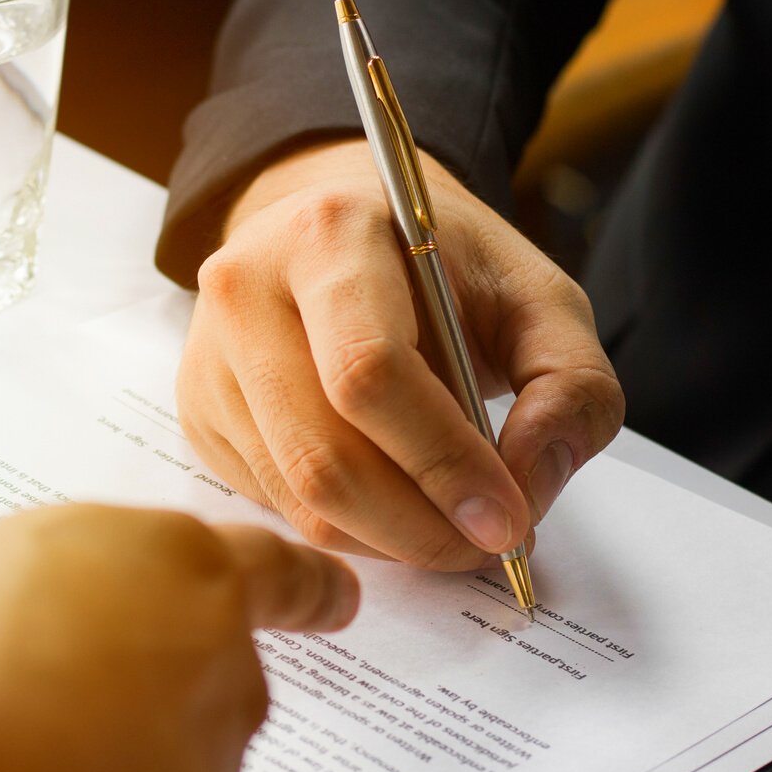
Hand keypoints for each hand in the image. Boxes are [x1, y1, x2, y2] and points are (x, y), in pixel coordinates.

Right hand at [0, 504, 358, 771]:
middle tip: (62, 681)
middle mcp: (217, 663)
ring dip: (115, 749)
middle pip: (209, 663)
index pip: (273, 564)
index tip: (333, 598)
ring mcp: (207, 767)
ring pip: (176, 751)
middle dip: (149, 673)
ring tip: (14, 752)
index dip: (302, 581)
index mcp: (171, 563)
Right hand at [177, 138, 624, 569]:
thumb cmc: (444, 267)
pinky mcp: (199, 412)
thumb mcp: (538, 297)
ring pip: (297, 497)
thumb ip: (572, 387)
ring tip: (454, 529)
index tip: (509, 521)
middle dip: (420, 527)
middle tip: (489, 546)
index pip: (369, 374)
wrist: (343, 225)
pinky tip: (397, 503)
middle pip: (323, 456)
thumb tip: (531, 488)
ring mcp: (209, 358)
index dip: (443, 463)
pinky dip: (351, 529)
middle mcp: (244, 291)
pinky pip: (276, 505)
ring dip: (391, 540)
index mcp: (326, 235)